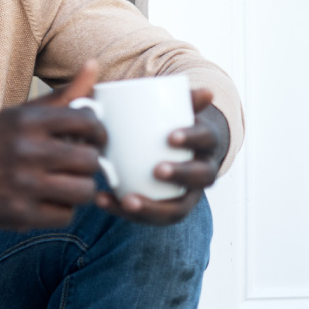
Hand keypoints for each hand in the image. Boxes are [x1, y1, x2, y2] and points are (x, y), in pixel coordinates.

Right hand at [0, 61, 107, 230]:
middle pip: (90, 160)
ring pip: (84, 191)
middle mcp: (25, 151)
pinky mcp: (21, 213)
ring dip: (80, 188)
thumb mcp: (23, 113)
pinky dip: (62, 209)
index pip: (88, 122)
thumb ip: (64, 94)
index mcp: (27, 121)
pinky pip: (66, 215)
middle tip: (79, 164)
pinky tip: (48, 199)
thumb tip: (94, 64)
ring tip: (67, 183)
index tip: (93, 138)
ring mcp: (23, 185)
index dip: (98, 132)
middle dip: (89, 163)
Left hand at [94, 88, 229, 224]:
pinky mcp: (164, 208)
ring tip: (126, 199)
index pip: (205, 140)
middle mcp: (203, 172)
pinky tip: (102, 200)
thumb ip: (180, 97)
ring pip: (177, 209)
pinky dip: (125, 211)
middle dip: (180, 175)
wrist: (177, 147)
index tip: (169, 136)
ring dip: (152, 207)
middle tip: (156, 169)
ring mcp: (186, 195)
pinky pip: (150, 218)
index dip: (191, 139)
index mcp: (206, 143)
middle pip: (200, 177)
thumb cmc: (171, 123)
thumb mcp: (176, 108)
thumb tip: (201, 90)